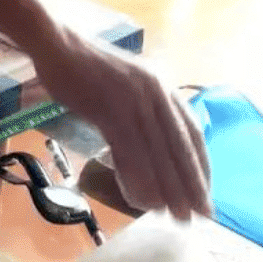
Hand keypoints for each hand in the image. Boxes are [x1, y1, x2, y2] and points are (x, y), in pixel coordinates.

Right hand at [0, 0, 212, 221]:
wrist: (57, 44)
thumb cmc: (86, 66)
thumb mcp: (126, 86)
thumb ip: (142, 112)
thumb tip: (151, 152)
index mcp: (162, 86)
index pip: (192, 133)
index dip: (201, 167)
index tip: (206, 194)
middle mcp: (155, 92)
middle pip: (179, 147)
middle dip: (191, 185)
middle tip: (199, 217)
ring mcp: (133, 100)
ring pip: (157, 153)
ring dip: (168, 189)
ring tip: (175, 216)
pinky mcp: (109, 108)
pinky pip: (129, 151)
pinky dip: (138, 179)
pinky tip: (141, 200)